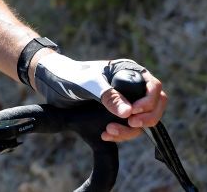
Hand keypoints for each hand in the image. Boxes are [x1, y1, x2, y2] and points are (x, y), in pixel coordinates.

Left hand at [33, 54, 168, 142]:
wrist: (51, 84)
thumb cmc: (69, 75)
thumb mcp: (87, 84)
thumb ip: (107, 96)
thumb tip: (129, 112)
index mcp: (127, 71)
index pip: (153, 87)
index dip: (149, 101)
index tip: (133, 112)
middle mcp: (130, 86)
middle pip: (154, 105)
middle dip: (146, 118)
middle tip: (131, 124)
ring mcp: (125, 101)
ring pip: (142, 120)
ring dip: (130, 130)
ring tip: (109, 131)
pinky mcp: (116, 115)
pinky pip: (129, 128)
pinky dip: (121, 134)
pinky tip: (106, 135)